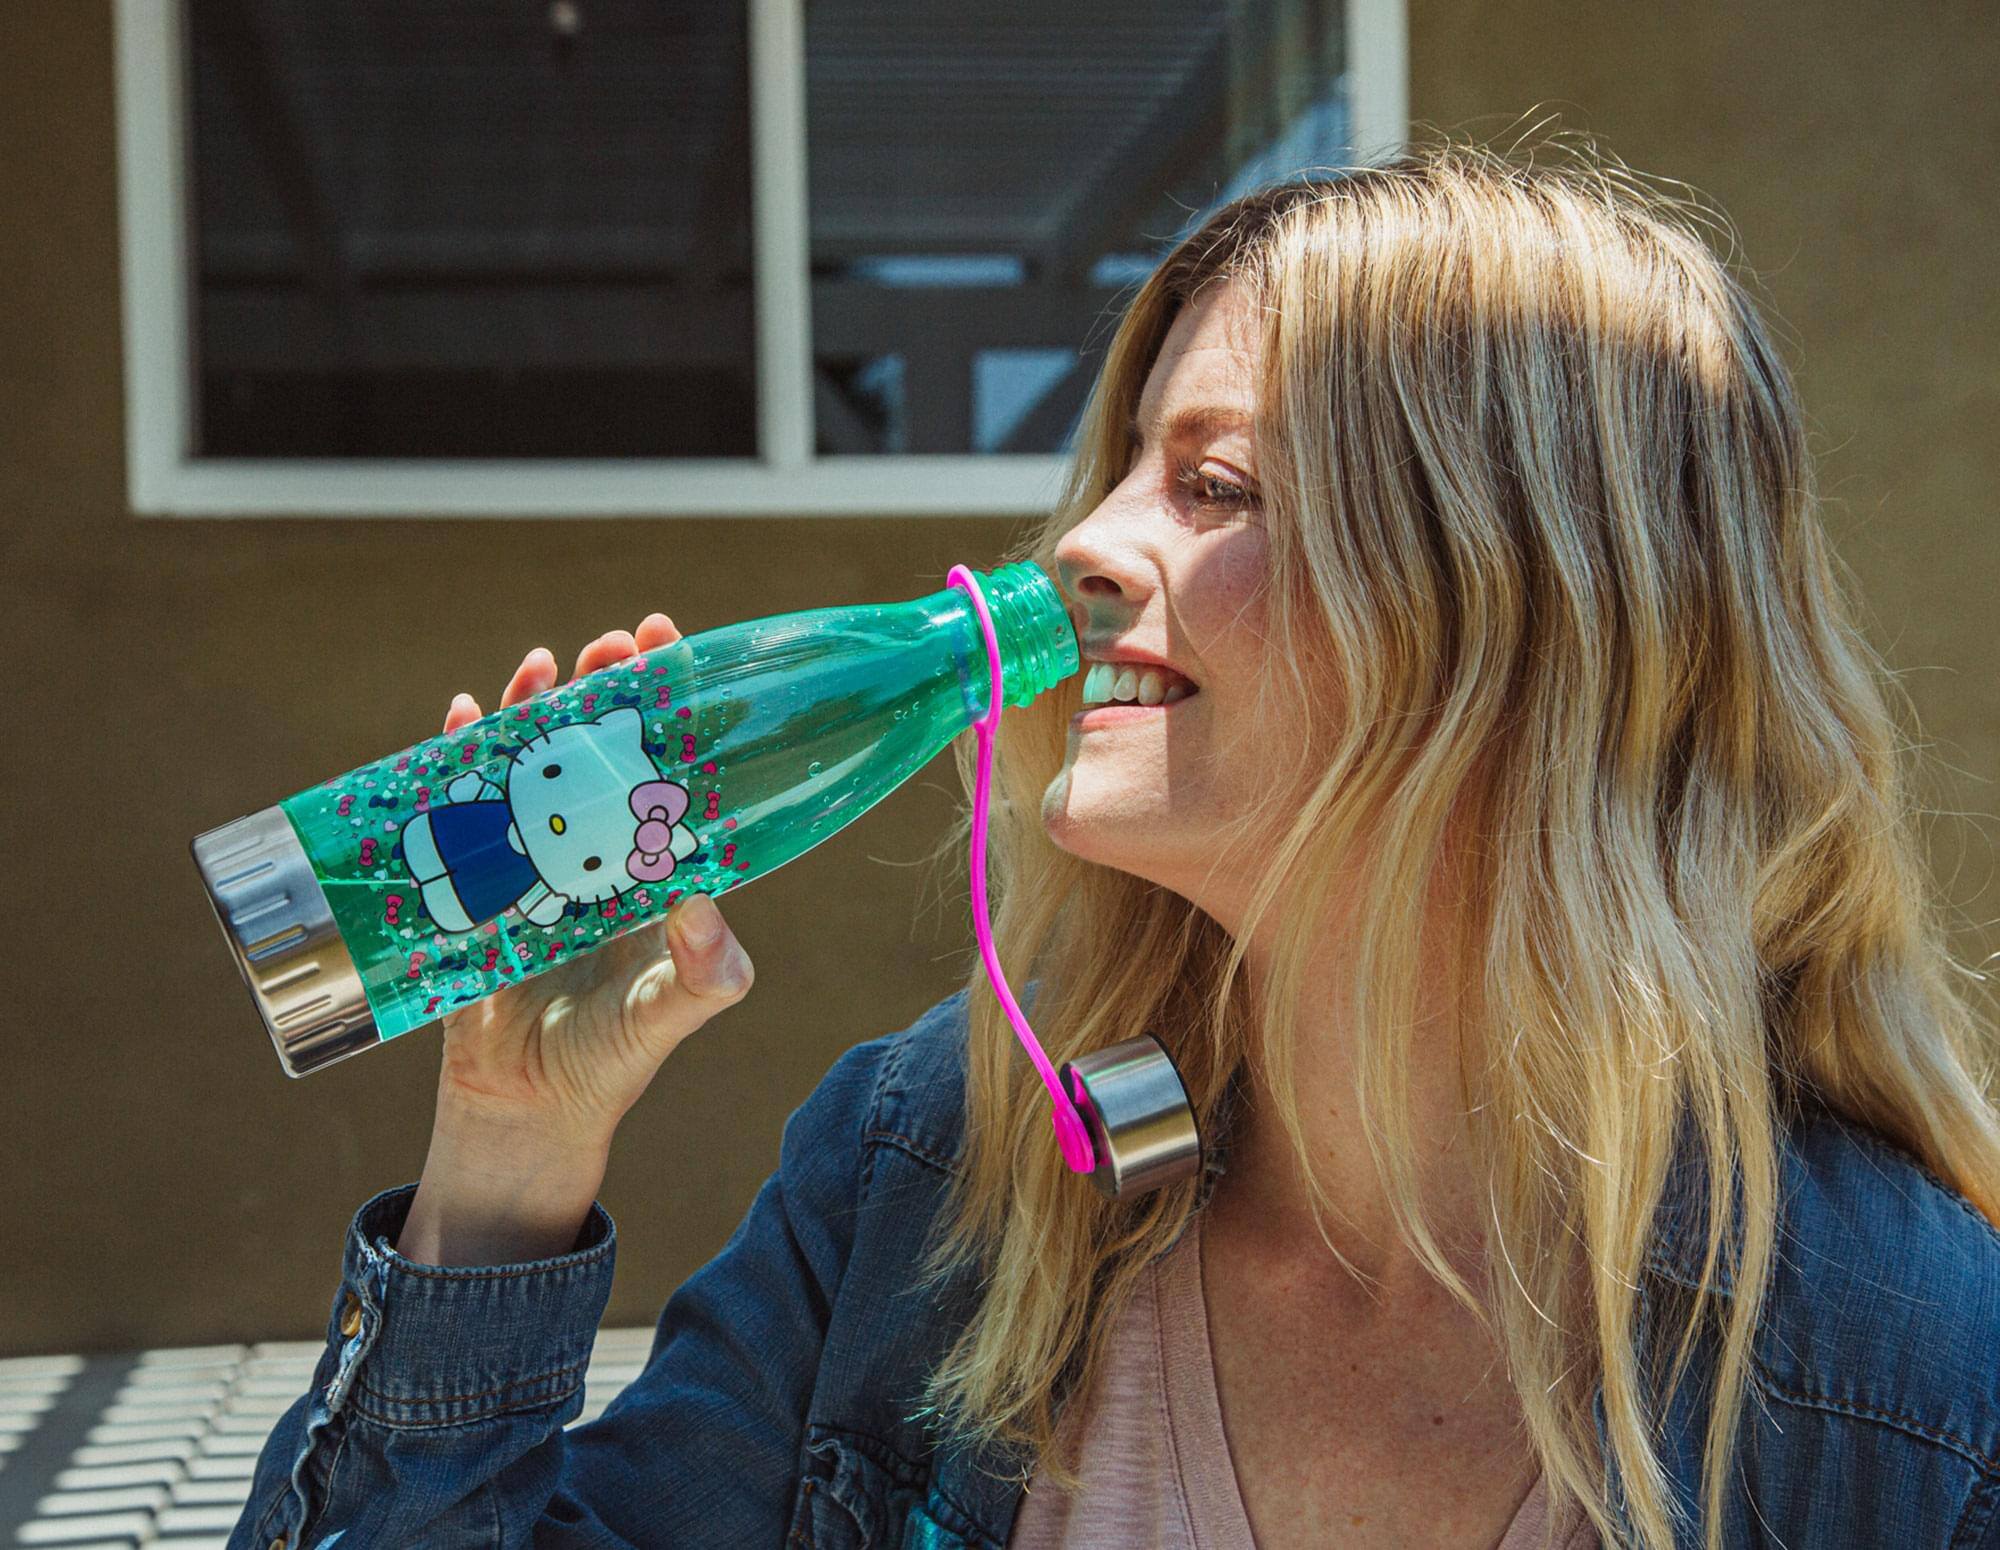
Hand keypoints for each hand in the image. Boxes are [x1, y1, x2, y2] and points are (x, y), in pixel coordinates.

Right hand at [431, 614, 753, 1146]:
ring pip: (533, 764)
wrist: (526, 1109)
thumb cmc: (611, 1060)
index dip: (670, 708)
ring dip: (537, 709)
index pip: (667, 768)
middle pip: (600, 750)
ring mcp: (531, 862)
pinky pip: (463, 806)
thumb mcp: (671, 1015)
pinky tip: (466, 715)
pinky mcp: (473, 883)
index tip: (670, 650)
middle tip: (610, 645)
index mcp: (651, 869)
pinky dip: (459, 758)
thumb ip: (706, 971)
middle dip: (604, 690)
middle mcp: (596, 853)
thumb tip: (703, 904)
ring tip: (545, 664)